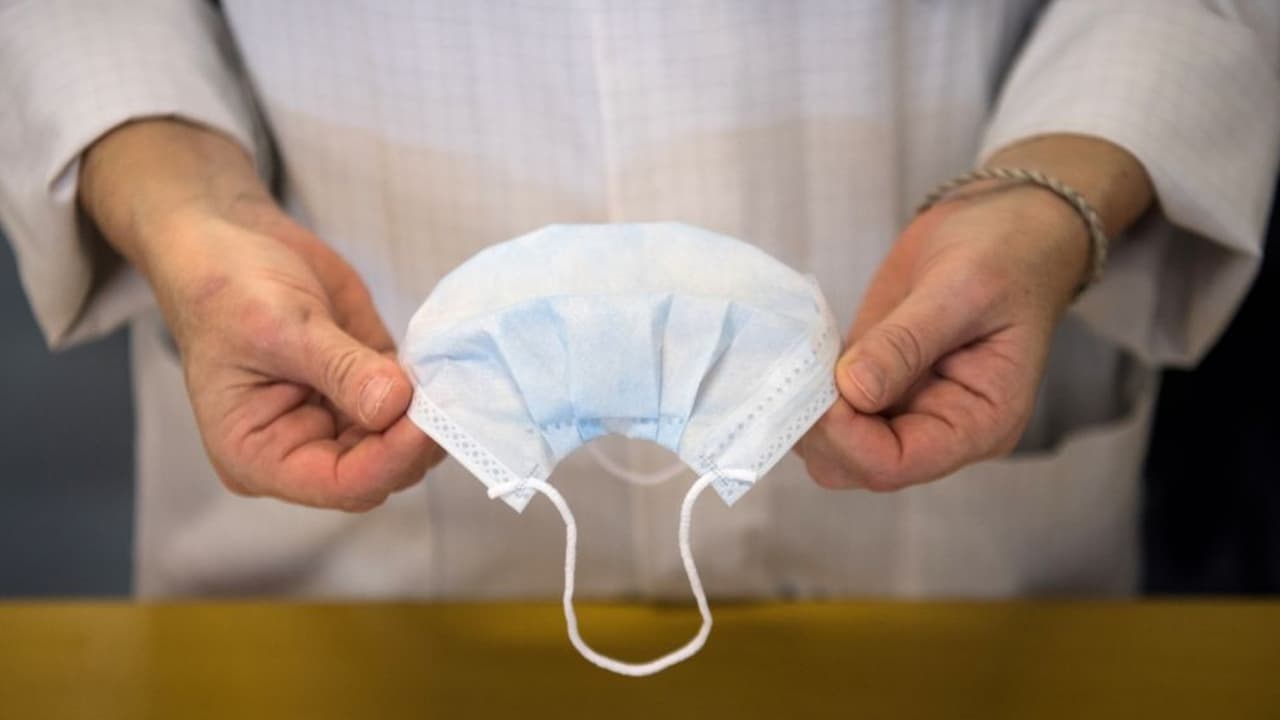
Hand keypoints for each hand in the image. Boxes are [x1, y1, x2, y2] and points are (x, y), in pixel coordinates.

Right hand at [80, 119, 441, 509]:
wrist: (229, 240)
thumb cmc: (225, 288)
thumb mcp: (281, 326)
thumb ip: (341, 368)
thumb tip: (395, 404)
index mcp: (258, 455)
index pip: (341, 484)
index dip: (391, 458)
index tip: (428, 419)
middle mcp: (300, 448)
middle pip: (379, 470)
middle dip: (415, 437)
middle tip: (451, 393)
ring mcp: (335, 420)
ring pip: (400, 443)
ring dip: (428, 415)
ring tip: (450, 375)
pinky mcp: (364, 388)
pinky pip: (407, 405)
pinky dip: (428, 389)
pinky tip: (442, 363)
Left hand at [796, 135, 1151, 489]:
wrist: (1008, 222)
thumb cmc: (1007, 252)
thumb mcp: (962, 289)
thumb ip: (906, 342)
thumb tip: (852, 389)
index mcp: (980, 423)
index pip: (898, 463)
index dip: (848, 437)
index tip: (824, 386)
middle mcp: (941, 428)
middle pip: (858, 466)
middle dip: (822, 429)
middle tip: (802, 369)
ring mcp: (906, 408)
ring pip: (836, 444)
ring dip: (808, 410)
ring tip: (801, 356)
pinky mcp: (878, 381)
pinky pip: (831, 406)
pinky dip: (808, 388)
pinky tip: (801, 353)